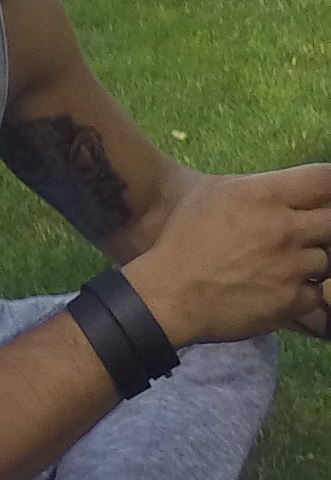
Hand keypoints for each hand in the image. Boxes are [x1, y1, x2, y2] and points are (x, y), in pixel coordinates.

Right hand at [125, 164, 330, 347]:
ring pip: (327, 259)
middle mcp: (283, 228)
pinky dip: (300, 293)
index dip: (330, 187)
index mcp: (262, 196)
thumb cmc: (182, 240)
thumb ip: (259, 188)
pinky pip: (316, 294)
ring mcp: (290, 266)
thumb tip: (293, 186)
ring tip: (280, 267)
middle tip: (299, 235)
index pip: (327, 179)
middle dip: (320, 226)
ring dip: (308, 262)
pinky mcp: (291, 300)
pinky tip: (275, 291)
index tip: (322, 198)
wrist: (165, 295)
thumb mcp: (213, 196)